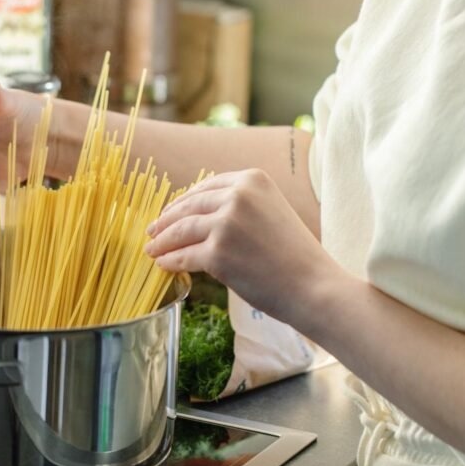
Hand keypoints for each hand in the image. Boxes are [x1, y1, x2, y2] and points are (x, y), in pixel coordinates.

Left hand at [145, 169, 335, 323]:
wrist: (313, 286)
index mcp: (252, 179)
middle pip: (189, 205)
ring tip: (151, 249)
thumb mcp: (271, 212)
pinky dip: (170, 261)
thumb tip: (201, 215)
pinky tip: (162, 265)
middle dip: (167, 220)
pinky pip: (184, 256)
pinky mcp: (217, 252)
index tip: (171, 211)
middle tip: (153, 231)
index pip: (206, 186)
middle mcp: (238, 195)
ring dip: (162, 241)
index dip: (184, 200)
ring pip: (181, 230)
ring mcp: (226, 223)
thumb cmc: (296, 257)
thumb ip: (242, 206)